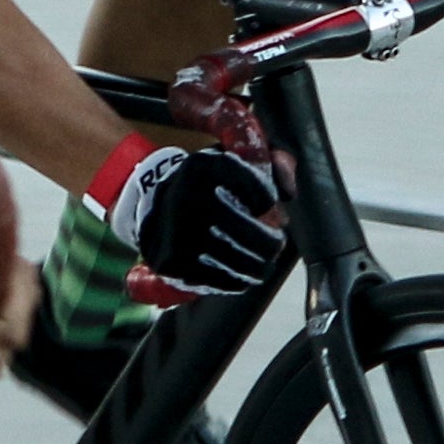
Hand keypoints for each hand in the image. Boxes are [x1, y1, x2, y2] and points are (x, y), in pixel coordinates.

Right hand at [96, 140, 289, 300]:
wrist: (155, 210)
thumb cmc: (208, 188)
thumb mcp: (234, 161)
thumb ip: (272, 164)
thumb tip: (289, 194)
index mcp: (203, 166)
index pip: (258, 188)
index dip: (267, 200)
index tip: (265, 205)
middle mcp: (187, 196)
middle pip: (251, 231)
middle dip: (271, 243)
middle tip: (274, 245)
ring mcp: (178, 232)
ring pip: (239, 260)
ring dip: (259, 266)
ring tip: (263, 264)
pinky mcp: (173, 262)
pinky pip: (220, 280)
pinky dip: (237, 281)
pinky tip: (243, 276)